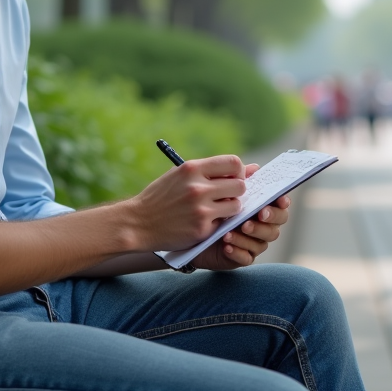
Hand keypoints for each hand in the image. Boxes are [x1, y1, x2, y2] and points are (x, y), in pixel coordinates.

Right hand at [127, 154, 245, 251]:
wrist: (138, 223)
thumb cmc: (161, 197)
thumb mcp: (180, 176)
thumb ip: (212, 171)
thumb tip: (253, 168)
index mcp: (192, 168)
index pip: (233, 162)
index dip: (238, 172)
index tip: (232, 179)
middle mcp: (197, 186)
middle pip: (240, 185)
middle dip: (236, 191)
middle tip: (225, 197)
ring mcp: (200, 208)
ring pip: (236, 205)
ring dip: (230, 208)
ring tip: (215, 209)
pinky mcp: (202, 228)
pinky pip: (224, 223)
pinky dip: (218, 223)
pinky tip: (203, 222)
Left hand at [191, 164, 291, 270]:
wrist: (191, 231)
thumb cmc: (211, 207)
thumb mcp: (222, 191)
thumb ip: (238, 181)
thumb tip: (254, 168)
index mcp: (261, 208)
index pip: (279, 205)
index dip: (282, 203)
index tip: (280, 200)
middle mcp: (261, 226)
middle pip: (276, 225)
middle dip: (269, 219)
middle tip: (258, 214)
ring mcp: (253, 243)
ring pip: (261, 243)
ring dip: (248, 236)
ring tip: (231, 230)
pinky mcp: (241, 258)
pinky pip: (246, 258)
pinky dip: (237, 251)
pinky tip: (226, 245)